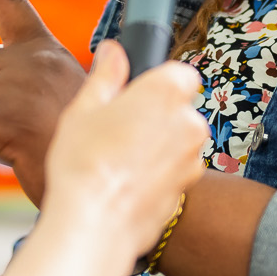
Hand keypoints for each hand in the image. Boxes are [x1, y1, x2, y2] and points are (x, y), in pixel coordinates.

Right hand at [39, 41, 206, 265]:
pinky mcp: (187, 189)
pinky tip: (126, 182)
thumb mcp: (84, 108)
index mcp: (166, 92)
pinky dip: (157, 174)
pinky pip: (173, 171)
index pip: (179, 72)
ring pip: (177, 142)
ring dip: (157, 146)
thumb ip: (106, 76)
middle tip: (116, 129)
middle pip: (179, 109)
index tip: (133, 94)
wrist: (94, 223)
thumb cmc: (84, 164)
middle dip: (154, 116)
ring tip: (118, 160)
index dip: (156, 82)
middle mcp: (189, 122)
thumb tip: (114, 52)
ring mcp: (192, 159)